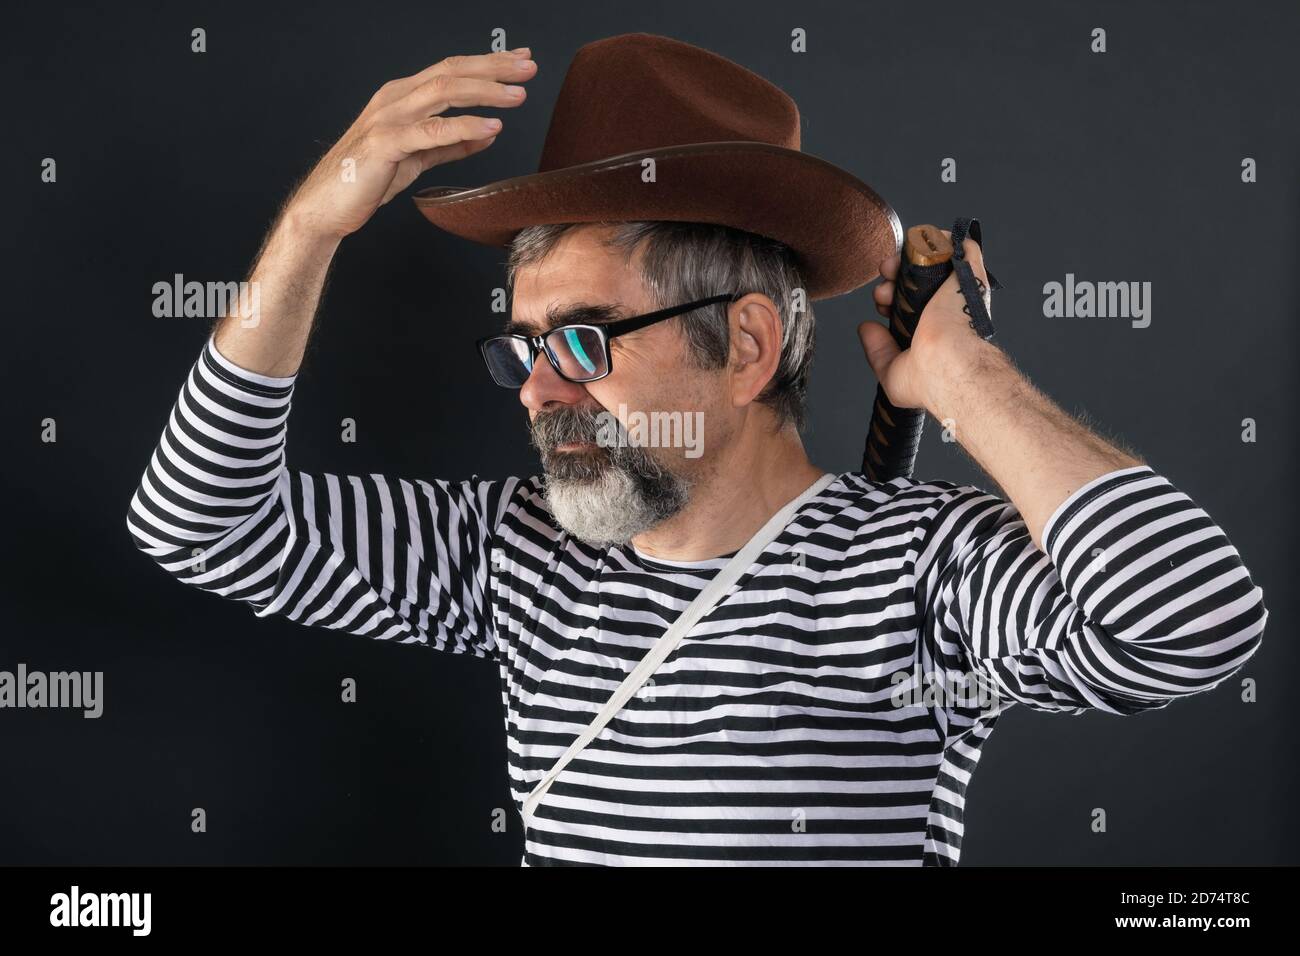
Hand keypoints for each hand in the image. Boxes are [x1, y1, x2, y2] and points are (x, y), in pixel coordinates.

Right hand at [283, 48, 537, 239]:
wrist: (326, 207)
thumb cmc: (366, 181)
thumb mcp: (417, 158)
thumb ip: (451, 145)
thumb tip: (488, 132)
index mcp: (402, 98)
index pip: (451, 70)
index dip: (487, 63)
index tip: (519, 59)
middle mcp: (395, 100)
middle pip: (451, 72)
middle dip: (493, 67)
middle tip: (528, 65)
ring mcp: (388, 118)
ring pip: (443, 92)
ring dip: (484, 91)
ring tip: (517, 94)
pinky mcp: (385, 144)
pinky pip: (431, 132)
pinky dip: (464, 127)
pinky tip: (491, 127)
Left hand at [857, 231, 995, 413]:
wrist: (947, 363)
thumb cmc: (926, 379)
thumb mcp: (891, 373)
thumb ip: (877, 351)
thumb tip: (866, 328)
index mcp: (932, 331)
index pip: (908, 305)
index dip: (888, 299)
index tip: (880, 305)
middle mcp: (945, 309)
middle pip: (916, 281)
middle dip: (892, 277)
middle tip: (883, 283)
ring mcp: (957, 291)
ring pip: (933, 261)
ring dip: (908, 257)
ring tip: (891, 267)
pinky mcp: (969, 274)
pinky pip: (960, 246)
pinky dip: (941, 238)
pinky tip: (922, 241)